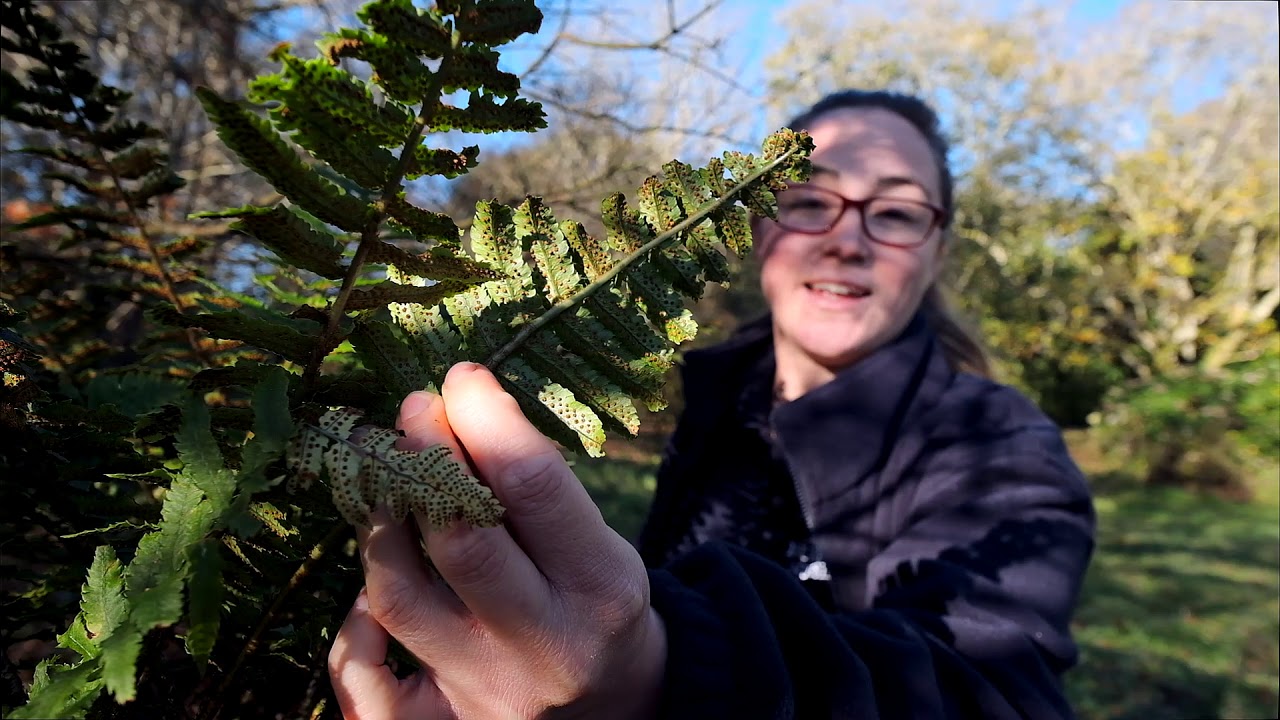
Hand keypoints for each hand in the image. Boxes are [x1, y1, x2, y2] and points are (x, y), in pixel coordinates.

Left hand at [328, 362, 666, 719]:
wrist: (613, 708)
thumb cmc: (594, 604)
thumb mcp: (598, 544)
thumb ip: (539, 490)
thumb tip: (459, 402)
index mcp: (599, 588)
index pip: (534, 487)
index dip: (486, 419)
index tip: (461, 378)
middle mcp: (545, 645)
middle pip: (463, 540)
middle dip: (426, 457)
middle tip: (412, 408)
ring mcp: (486, 691)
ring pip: (400, 600)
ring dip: (381, 524)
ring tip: (381, 477)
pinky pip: (368, 689)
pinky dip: (351, 637)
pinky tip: (365, 594)